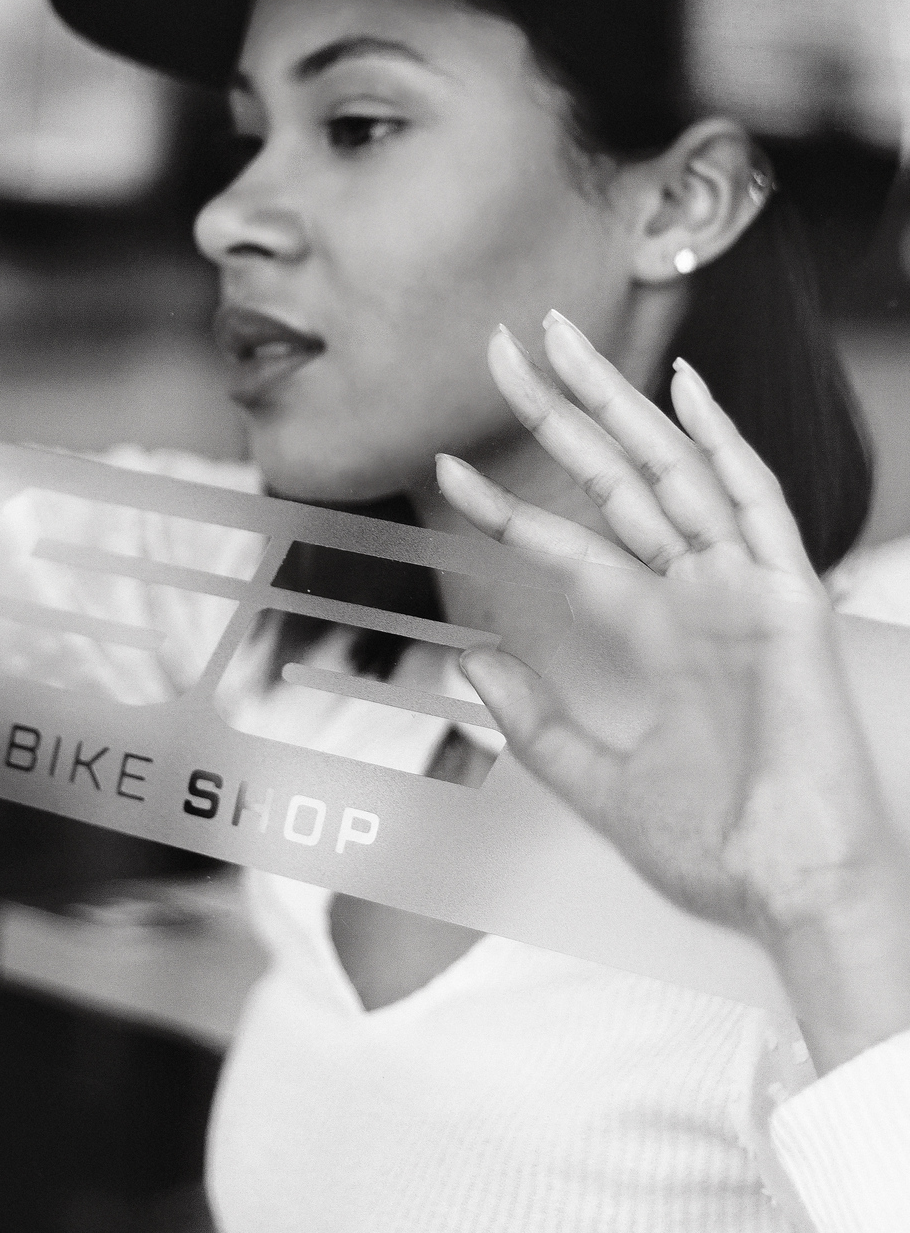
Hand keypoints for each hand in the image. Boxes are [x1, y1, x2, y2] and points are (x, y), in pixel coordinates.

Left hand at [437, 315, 909, 984]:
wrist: (793, 897)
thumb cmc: (718, 850)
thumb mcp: (601, 784)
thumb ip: (538, 724)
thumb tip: (470, 661)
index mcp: (655, 631)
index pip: (565, 543)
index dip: (503, 503)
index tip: (443, 465)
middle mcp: (694, 594)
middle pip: (613, 477)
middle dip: (557, 410)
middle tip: (500, 346)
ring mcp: (740, 590)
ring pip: (671, 470)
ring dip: (618, 402)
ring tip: (562, 340)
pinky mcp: (786, 602)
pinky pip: (756, 505)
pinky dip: (724, 446)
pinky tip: (685, 392)